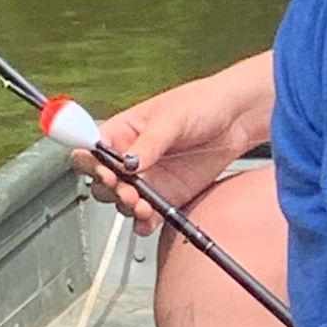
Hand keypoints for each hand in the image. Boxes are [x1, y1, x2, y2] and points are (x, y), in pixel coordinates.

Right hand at [71, 52, 273, 235]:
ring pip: (122, 202)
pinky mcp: (166, 196)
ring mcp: (147, 179)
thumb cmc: (203, 104)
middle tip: (125, 188)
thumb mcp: (172, 118)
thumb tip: (128, 162)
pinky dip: (145, 222)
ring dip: (127, 206)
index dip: (90, 161)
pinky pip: (147, 216)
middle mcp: (130, 158)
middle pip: (101, 181)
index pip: (90, 148)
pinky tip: (150, 218)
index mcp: (122, 131)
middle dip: (109, 189)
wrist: (237, 119)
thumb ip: (149, 143)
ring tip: (142, 204)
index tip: (101, 168)